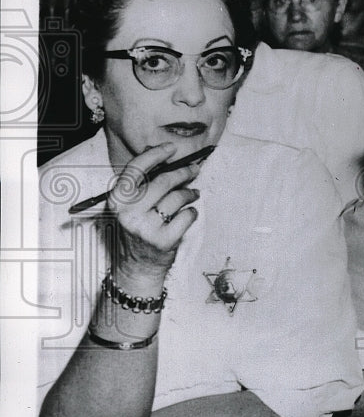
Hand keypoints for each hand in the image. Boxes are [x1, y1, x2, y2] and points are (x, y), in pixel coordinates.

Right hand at [107, 143, 200, 290]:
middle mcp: (129, 212)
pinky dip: (192, 213)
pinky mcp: (163, 241)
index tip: (172, 148)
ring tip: (193, 194)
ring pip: (177, 198)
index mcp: (117, 200)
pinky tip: (189, 214)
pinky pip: (187, 217)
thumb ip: (141, 184)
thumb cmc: (136, 231)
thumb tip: (161, 156)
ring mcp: (146, 228)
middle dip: (183, 173)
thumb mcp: (129, 207)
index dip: (156, 154)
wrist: (135, 267)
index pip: (136, 168)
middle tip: (194, 170)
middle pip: (163, 182)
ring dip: (189, 193)